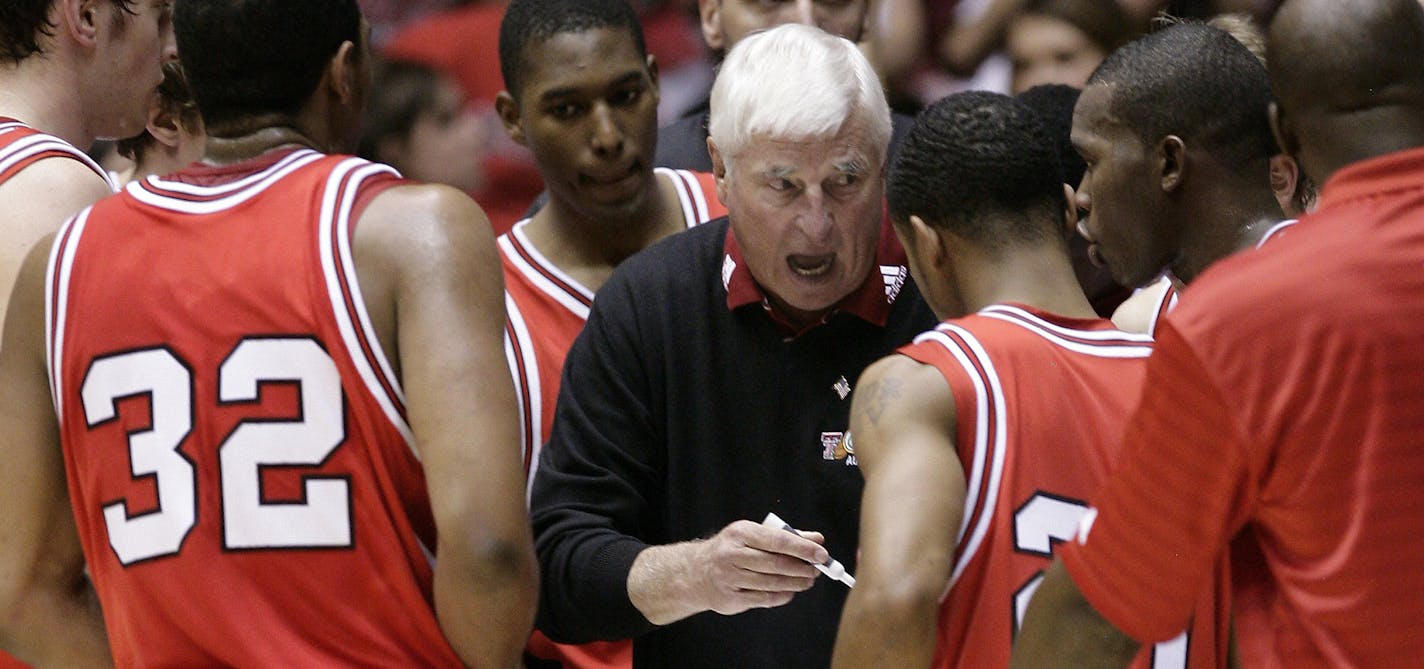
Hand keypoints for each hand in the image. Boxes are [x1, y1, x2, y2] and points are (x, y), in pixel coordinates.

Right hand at [627, 519, 830, 624]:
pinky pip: (763, 599)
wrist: (695, 572)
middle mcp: (731, 554)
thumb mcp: (754, 535)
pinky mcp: (729, 599)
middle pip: (775, 564)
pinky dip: (782, 596)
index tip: (821, 554)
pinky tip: (790, 592)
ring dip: (795, 583)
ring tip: (807, 581)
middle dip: (801, 568)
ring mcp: (729, 578)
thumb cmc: (732, 550)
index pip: (777, 540)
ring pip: (771, 583)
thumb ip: (786, 537)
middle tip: (816, 570)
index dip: (802, 548)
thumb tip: (817, 540)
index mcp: (740, 533)